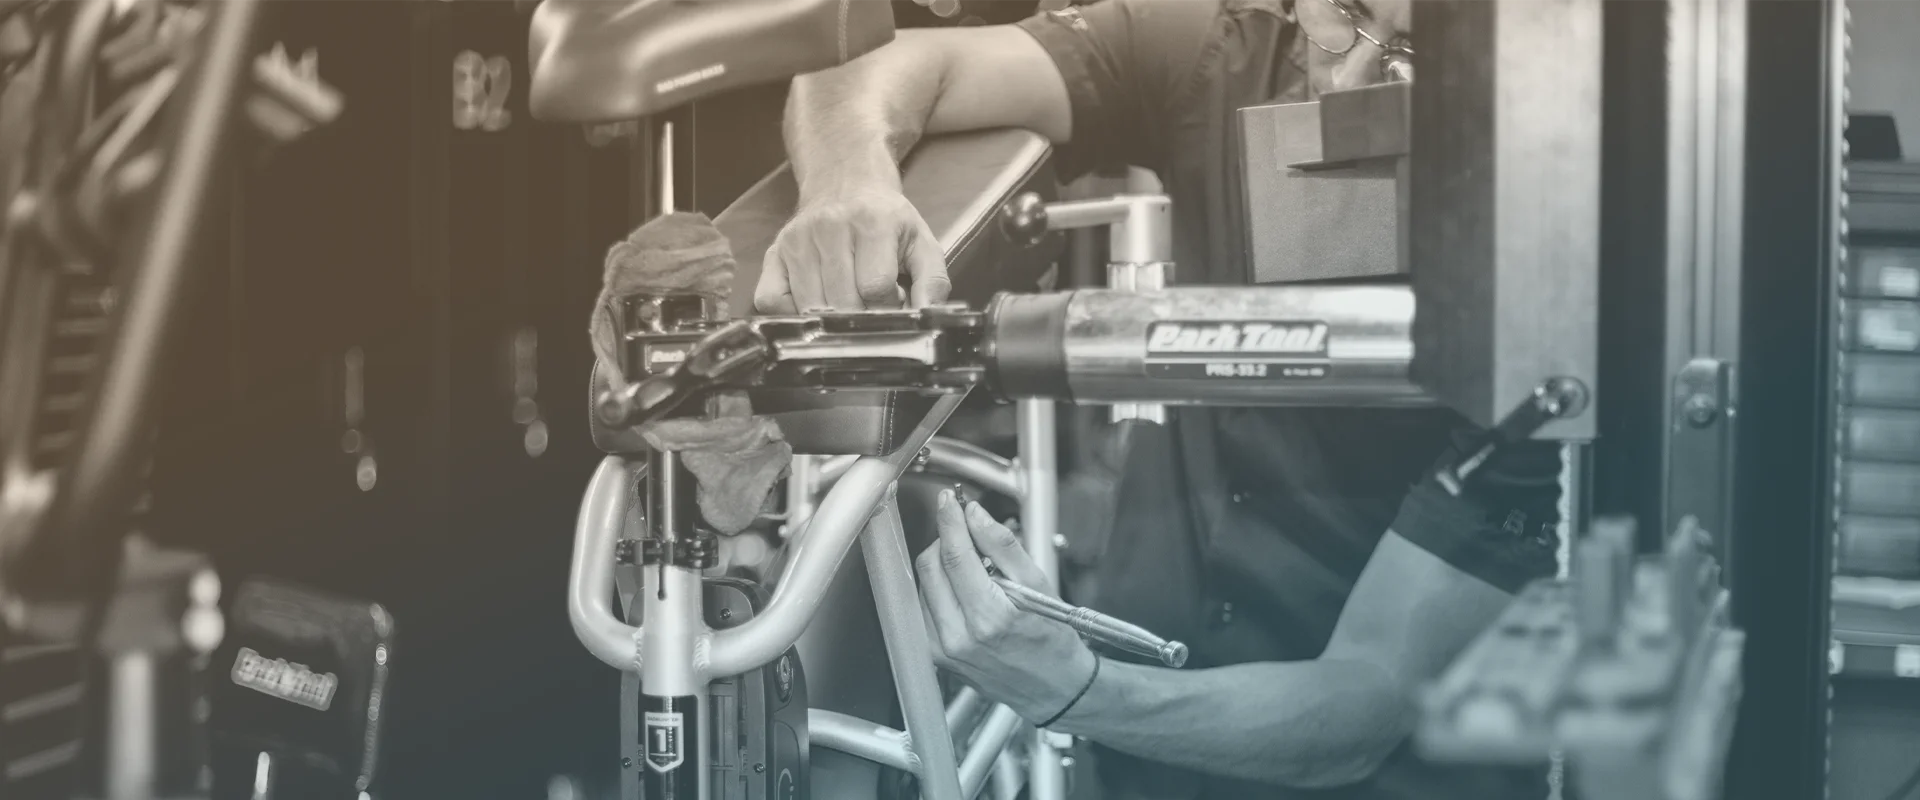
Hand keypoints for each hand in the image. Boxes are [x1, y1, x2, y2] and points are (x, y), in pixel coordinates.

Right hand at [754, 188, 950, 312]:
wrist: (845, 181)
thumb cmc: (885, 218)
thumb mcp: (920, 242)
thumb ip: (932, 282)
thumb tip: (928, 317)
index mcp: (872, 223)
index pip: (875, 288)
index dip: (887, 306)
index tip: (892, 300)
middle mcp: (829, 228)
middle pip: (842, 302)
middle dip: (862, 316)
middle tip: (869, 305)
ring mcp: (797, 241)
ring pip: (810, 308)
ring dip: (831, 319)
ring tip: (846, 301)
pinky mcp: (774, 253)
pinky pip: (772, 301)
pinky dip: (792, 314)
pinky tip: (813, 304)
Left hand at [915, 490, 1096, 723]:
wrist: (1053, 687)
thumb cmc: (1052, 640)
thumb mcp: (1039, 585)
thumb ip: (1003, 546)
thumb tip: (975, 515)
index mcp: (989, 618)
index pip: (955, 556)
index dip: (949, 521)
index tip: (949, 501)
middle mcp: (959, 636)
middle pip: (931, 567)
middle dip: (945, 540)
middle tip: (967, 533)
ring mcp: (943, 649)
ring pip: (923, 585)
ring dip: (941, 564)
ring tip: (973, 567)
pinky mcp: (935, 655)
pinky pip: (924, 606)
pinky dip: (938, 588)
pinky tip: (962, 589)